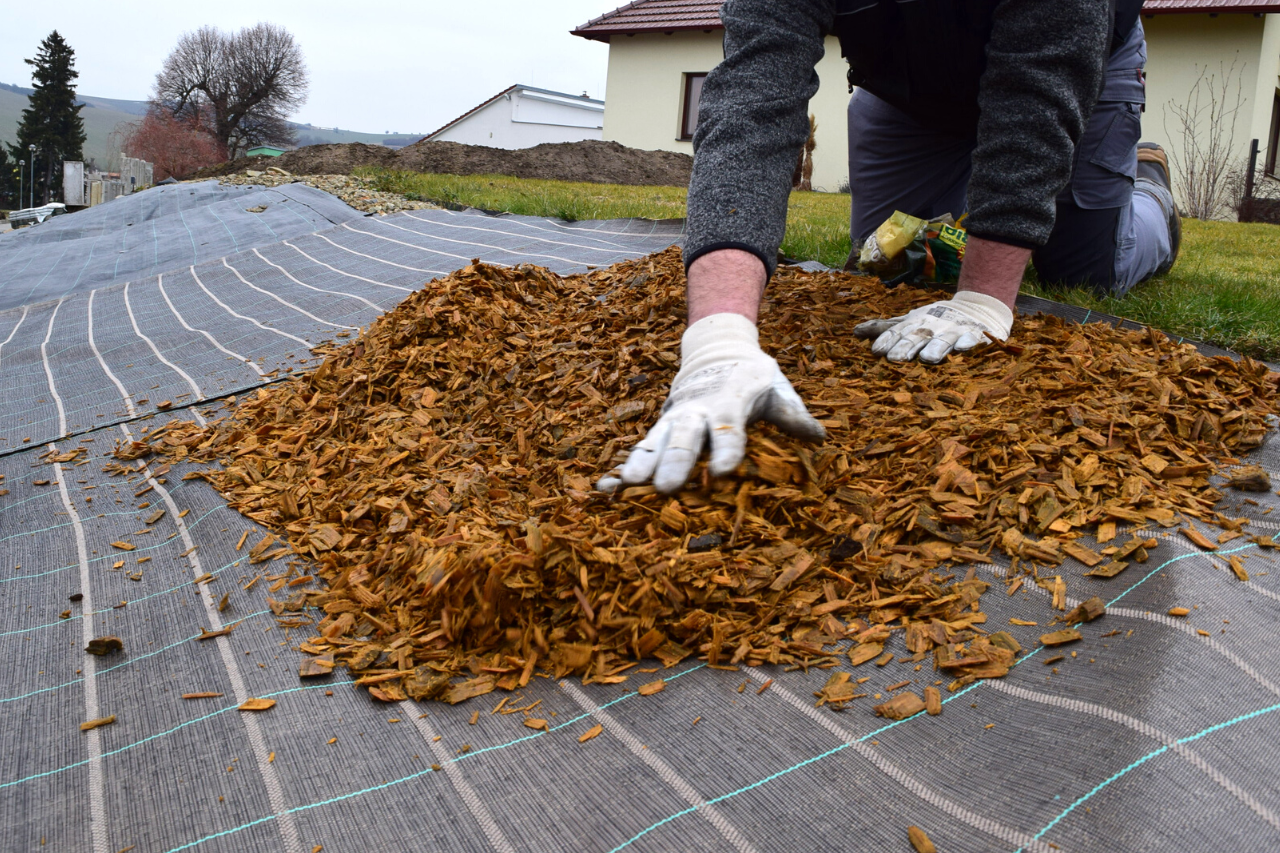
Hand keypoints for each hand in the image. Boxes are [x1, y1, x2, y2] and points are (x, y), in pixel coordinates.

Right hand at [599, 313, 824, 494]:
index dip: (727, 449)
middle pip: (686, 439)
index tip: (724, 472)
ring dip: (642, 464)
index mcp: (730, 402)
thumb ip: (793, 414)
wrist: (717, 352)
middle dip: (676, 463)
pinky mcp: (662, 429)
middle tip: (666, 488)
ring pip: (656, 443)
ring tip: (626, 487)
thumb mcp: (778, 388)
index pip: (729, 429)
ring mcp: (676, 420)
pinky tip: (607, 488)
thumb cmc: (754, 378)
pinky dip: (624, 467)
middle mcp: (698, 412)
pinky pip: (642, 449)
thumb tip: (819, 436)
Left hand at [853, 291, 1013, 363]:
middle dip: (906, 346)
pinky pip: (972, 339)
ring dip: (935, 348)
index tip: (876, 350)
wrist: (977, 308)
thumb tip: (855, 331)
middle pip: (917, 337)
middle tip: (895, 358)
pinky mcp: (975, 334)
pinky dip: (969, 343)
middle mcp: (932, 326)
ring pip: (943, 340)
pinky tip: (964, 348)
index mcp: (915, 323)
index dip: (888, 339)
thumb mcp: (911, 321)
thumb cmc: (936, 320)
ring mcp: (954, 330)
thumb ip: (886, 328)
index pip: (898, 332)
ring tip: (928, 358)